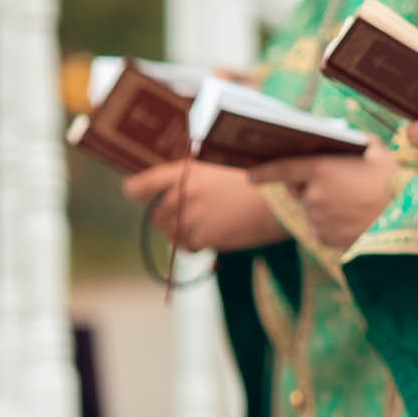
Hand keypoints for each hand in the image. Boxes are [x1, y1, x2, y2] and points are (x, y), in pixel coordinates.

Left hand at [123, 160, 285, 252]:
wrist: (280, 200)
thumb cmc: (254, 181)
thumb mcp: (218, 169)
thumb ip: (191, 179)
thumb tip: (168, 193)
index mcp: (183, 172)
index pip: (137, 188)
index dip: (137, 194)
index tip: (145, 197)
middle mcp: (182, 194)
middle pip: (154, 216)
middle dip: (169, 219)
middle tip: (192, 215)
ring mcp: (191, 218)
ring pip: (170, 235)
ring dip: (183, 233)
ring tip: (210, 224)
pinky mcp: (203, 237)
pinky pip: (188, 247)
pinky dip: (199, 245)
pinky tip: (218, 233)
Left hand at [245, 143, 398, 249]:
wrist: (410, 220)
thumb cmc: (395, 181)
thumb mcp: (378, 151)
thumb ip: (355, 141)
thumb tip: (345, 137)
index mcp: (321, 169)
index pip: (281, 168)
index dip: (264, 171)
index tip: (250, 174)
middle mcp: (313, 195)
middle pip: (303, 190)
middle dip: (315, 188)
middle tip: (343, 186)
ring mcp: (318, 219)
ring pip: (313, 210)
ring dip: (325, 206)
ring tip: (356, 205)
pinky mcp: (325, 239)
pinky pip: (320, 229)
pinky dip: (332, 224)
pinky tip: (354, 220)